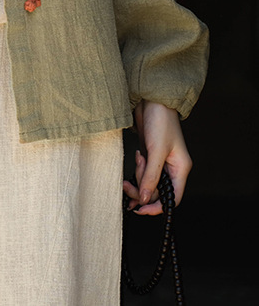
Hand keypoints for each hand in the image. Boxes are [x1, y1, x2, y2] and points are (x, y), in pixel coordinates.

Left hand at [122, 100, 191, 215]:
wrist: (151, 100)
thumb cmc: (160, 121)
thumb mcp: (156, 150)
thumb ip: (151, 176)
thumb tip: (145, 199)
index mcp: (180, 169)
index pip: (173, 199)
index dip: (158, 207)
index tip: (141, 209)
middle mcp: (172, 168)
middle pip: (157, 192)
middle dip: (142, 188)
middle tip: (128, 183)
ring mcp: (161, 162)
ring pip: (148, 182)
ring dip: (139, 174)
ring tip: (138, 157)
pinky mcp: (150, 156)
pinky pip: (143, 171)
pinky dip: (138, 167)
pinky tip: (137, 154)